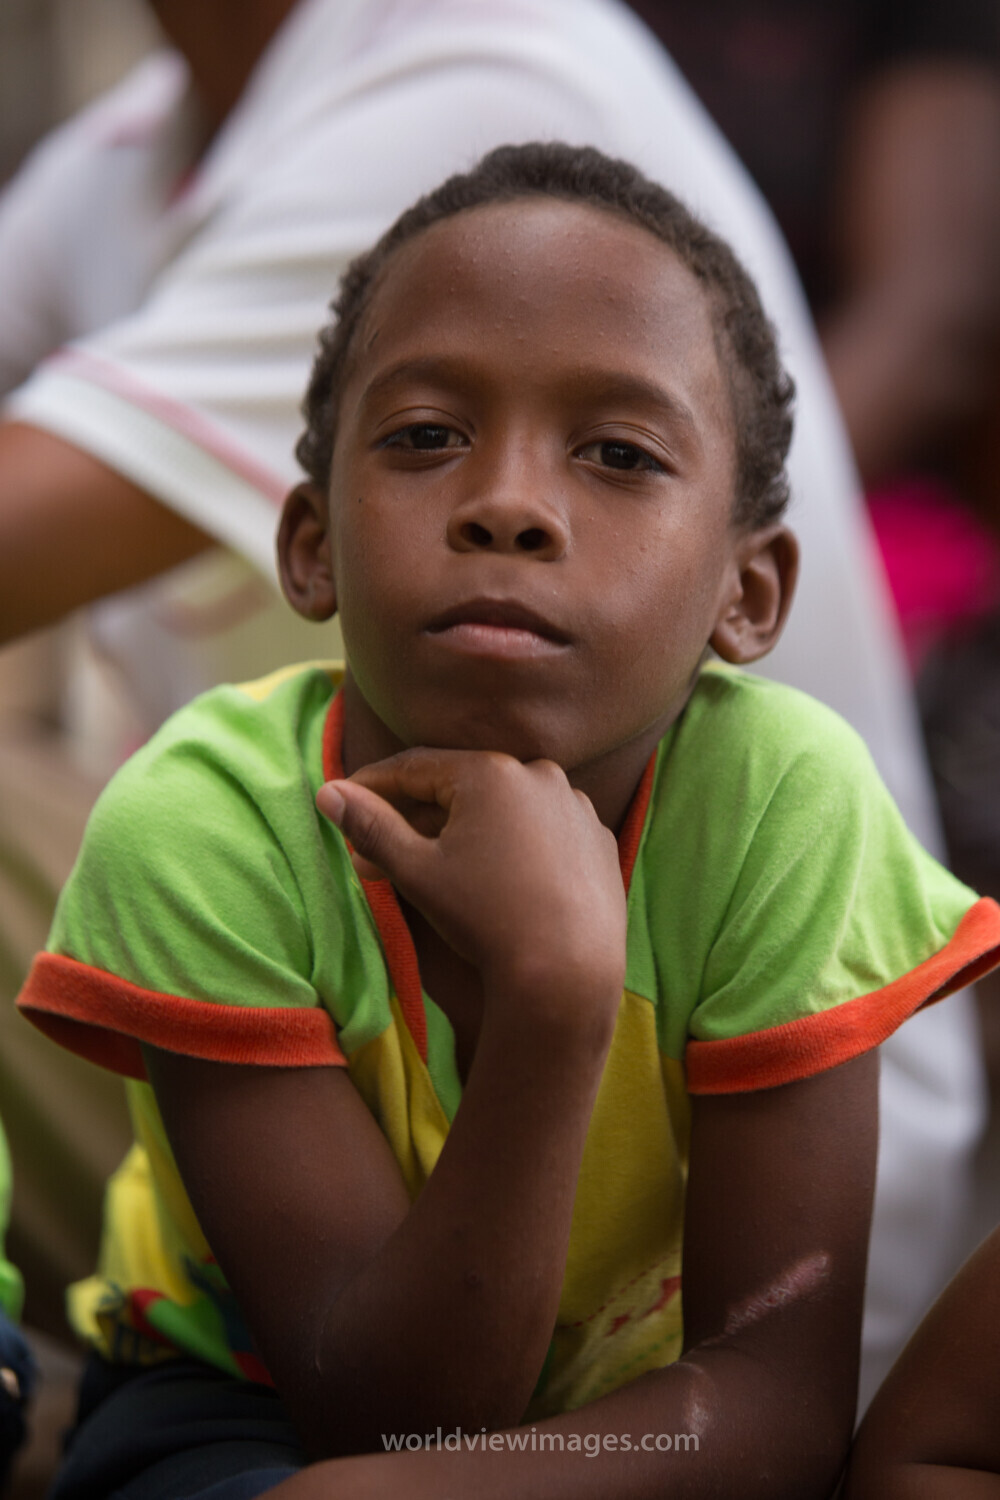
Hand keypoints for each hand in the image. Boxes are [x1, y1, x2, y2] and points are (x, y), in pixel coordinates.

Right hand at [317, 749, 625, 1030]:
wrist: (567, 972)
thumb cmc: (484, 917)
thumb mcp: (416, 871)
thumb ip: (370, 826)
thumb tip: (327, 792)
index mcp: (490, 773)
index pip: (416, 767)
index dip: (375, 785)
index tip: (346, 800)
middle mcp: (538, 775)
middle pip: (461, 788)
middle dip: (417, 818)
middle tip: (378, 853)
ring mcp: (575, 805)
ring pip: (505, 810)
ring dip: (467, 831)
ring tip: (438, 869)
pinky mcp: (598, 839)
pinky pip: (543, 831)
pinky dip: (514, 846)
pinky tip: (496, 878)